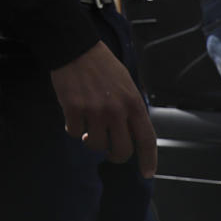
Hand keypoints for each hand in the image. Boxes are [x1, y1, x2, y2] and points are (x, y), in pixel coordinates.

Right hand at [47, 40, 158, 177]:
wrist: (76, 47)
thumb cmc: (102, 65)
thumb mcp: (126, 84)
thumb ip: (131, 108)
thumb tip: (130, 133)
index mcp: (133, 103)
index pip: (146, 139)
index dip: (148, 160)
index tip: (146, 173)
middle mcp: (116, 110)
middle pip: (121, 150)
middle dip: (114, 155)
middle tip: (108, 151)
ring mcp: (94, 110)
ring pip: (94, 144)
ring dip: (89, 140)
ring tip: (86, 129)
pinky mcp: (73, 107)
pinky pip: (73, 132)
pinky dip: (72, 128)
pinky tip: (73, 117)